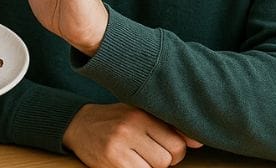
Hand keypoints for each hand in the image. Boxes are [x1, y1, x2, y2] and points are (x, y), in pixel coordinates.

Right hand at [63, 104, 202, 167]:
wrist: (78, 125)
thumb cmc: (115, 121)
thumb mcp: (140, 114)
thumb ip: (167, 126)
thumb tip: (198, 143)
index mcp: (141, 112)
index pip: (178, 143)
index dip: (172, 151)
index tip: (158, 147)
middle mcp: (131, 125)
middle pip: (168, 158)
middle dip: (160, 161)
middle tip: (144, 153)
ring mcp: (120, 143)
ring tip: (134, 157)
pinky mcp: (112, 160)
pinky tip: (125, 163)